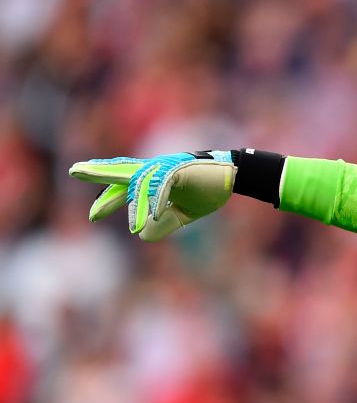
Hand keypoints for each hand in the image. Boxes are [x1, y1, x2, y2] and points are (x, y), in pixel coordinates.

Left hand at [69, 151, 236, 240]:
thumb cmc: (210, 189)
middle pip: (121, 171)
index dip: (109, 199)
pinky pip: (160, 188)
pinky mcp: (179, 170)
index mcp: (156, 178)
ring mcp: (167, 168)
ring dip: (116, 200)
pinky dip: (151, 204)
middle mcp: (157, 169)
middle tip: (74, 172)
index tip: (92, 215)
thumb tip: (142, 235)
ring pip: (135, 180)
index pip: (125, 186)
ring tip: (95, 214)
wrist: (235, 175)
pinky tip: (143, 221)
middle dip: (97, 173)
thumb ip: (163, 223)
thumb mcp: (184, 213)